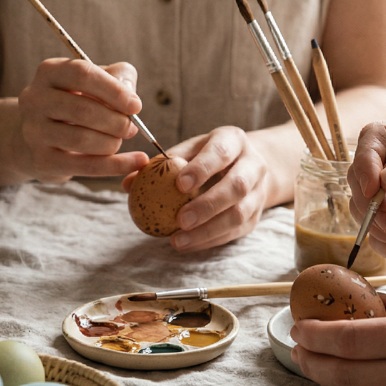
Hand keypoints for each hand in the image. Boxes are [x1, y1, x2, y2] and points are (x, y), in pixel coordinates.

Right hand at [17, 59, 151, 182]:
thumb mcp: (95, 80)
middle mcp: (34, 99)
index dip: (113, 90)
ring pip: (82, 139)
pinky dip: (116, 165)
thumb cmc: (76, 100)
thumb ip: (119, 76)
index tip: (135, 106)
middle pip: (82, 109)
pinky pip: (86, 165)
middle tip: (131, 127)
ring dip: (111, 142)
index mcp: (49, 72)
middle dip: (116, 121)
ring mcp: (35, 131)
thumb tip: (131, 98)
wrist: (39, 135)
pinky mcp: (42, 160)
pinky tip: (136, 162)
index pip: (82, 74)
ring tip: (118, 140)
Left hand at [123, 125, 271, 250]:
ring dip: (208, 230)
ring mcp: (258, 192)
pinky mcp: (256, 216)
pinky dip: (209, 240)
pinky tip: (187, 244)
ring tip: (178, 240)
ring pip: (239, 214)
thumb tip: (128, 183)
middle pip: (237, 186)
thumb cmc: (206, 156)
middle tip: (180, 220)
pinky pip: (235, 232)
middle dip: (208, 205)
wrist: (246, 166)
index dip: (202, 168)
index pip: (221, 152)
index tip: (179, 185)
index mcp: (233, 140)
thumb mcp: (188, 151)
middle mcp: (253, 164)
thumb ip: (161, 165)